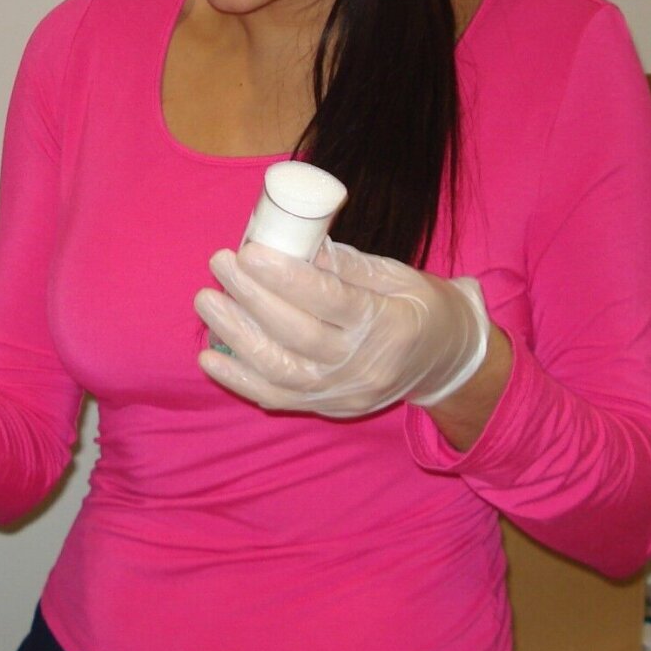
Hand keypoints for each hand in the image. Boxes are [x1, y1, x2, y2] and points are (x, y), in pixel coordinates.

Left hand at [195, 239, 489, 417]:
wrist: (444, 364)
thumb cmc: (419, 307)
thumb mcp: (396, 275)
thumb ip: (346, 264)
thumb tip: (294, 242)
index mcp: (387, 323)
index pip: (329, 301)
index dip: (285, 279)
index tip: (248, 252)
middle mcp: (363, 366)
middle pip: (296, 335)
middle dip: (251, 298)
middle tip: (221, 264)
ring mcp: (342, 393)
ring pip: (279, 371)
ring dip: (235, 336)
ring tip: (206, 301)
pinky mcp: (326, 409)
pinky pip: (276, 398)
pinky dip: (238, 379)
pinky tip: (209, 357)